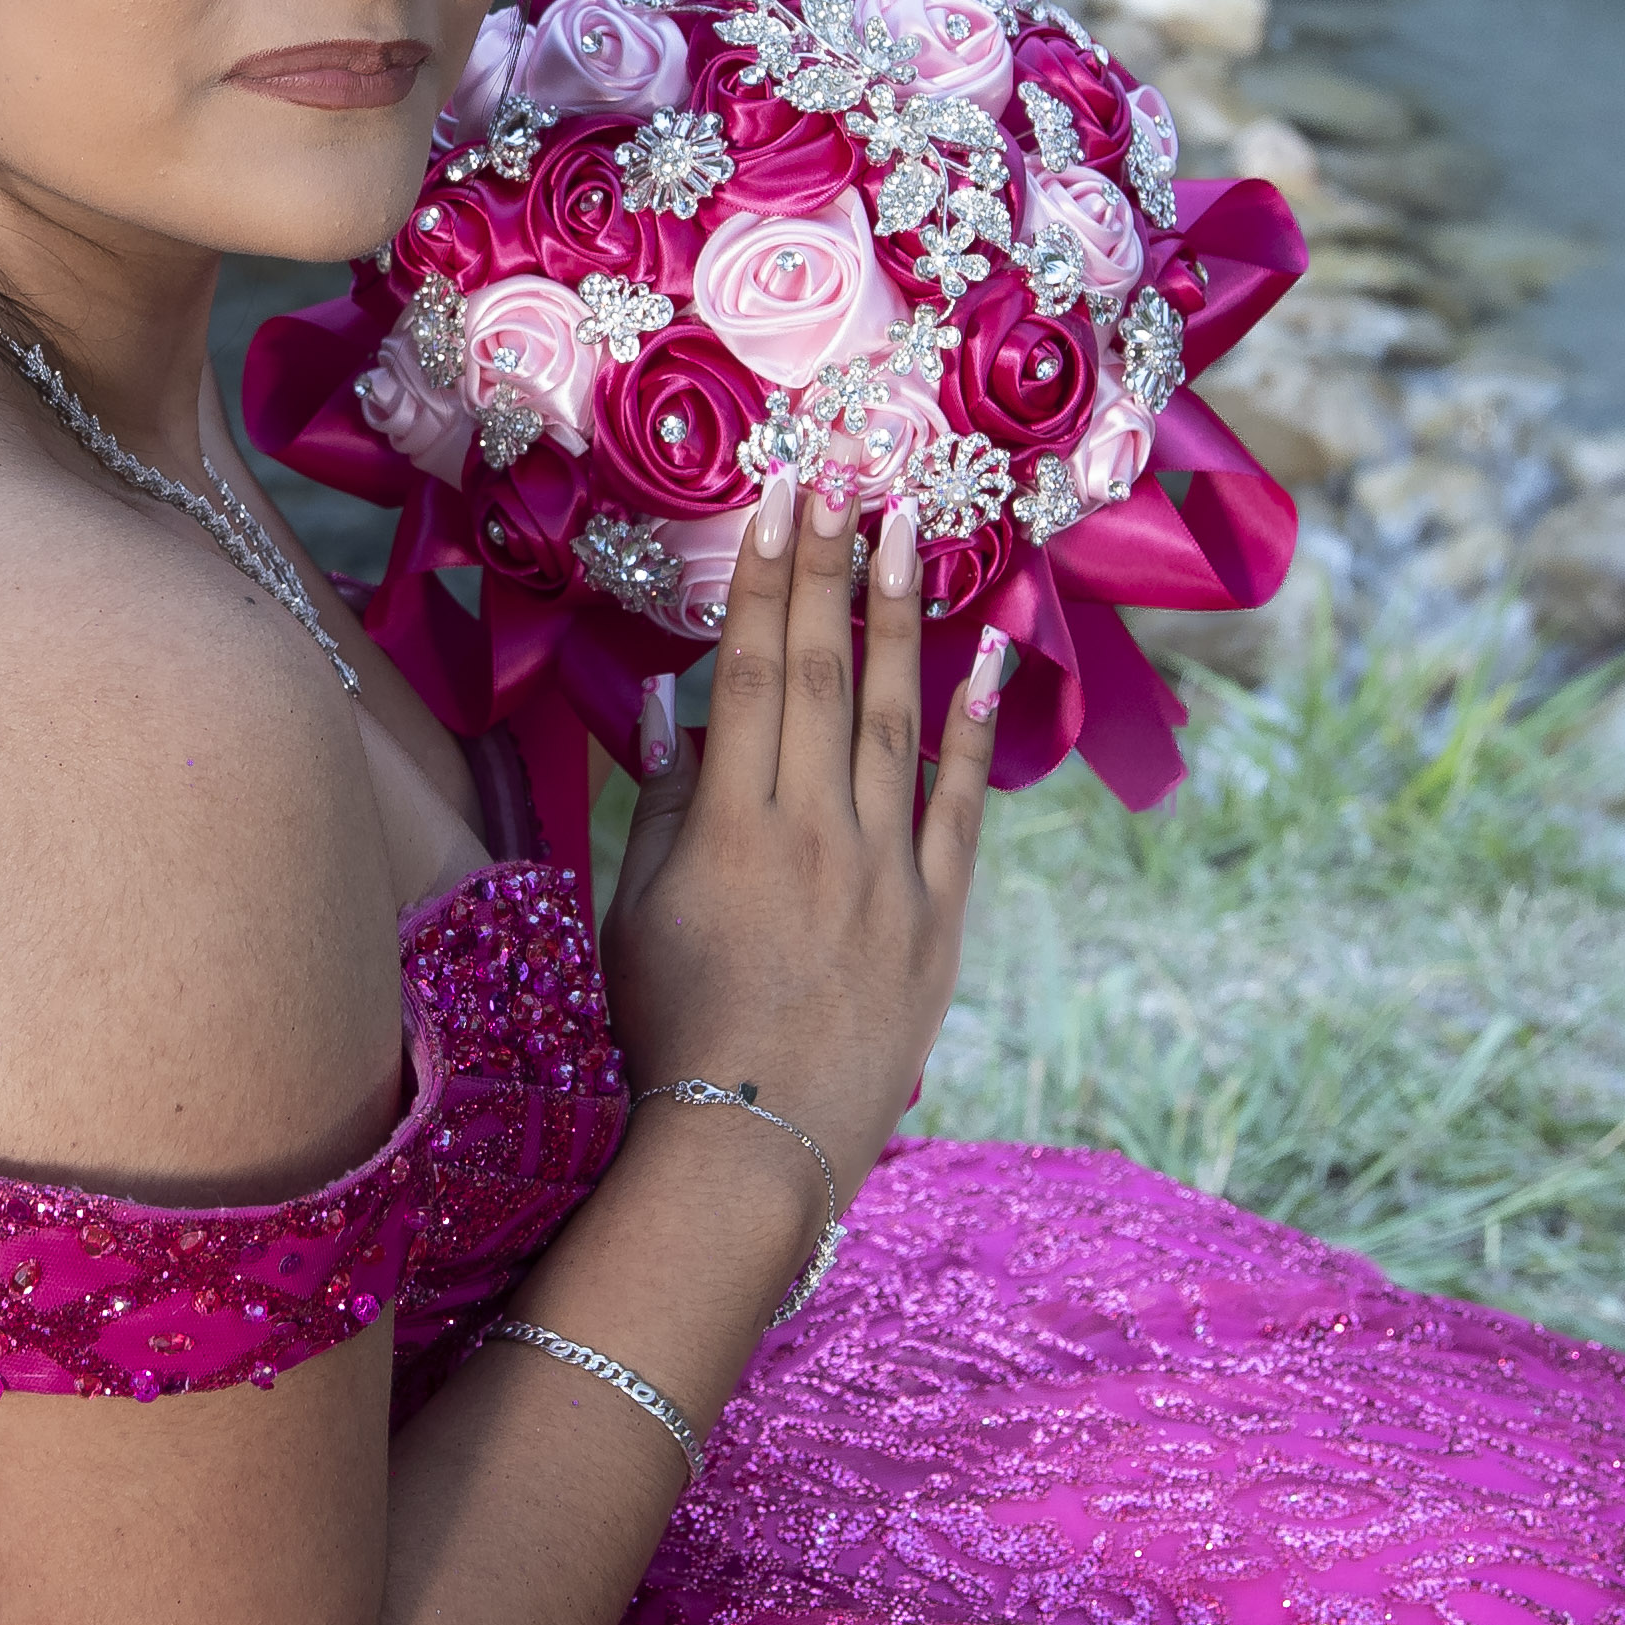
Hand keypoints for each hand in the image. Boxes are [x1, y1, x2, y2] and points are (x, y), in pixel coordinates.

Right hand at [597, 485, 1000, 1206]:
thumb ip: (661, 806)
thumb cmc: (667, 1034)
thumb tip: (677, 709)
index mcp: (728, 824)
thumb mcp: (634, 913)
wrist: (749, 1145)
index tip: (777, 504)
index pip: (750, 674)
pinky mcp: (937, 916)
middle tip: (841, 479)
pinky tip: (990, 656)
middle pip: (820, 674)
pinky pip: (963, 805)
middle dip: (829, 569)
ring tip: (905, 533)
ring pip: (894, 718)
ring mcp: (884, 870)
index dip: (766, 582)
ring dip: (898, 619)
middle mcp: (812, 830)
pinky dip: (978, 727)